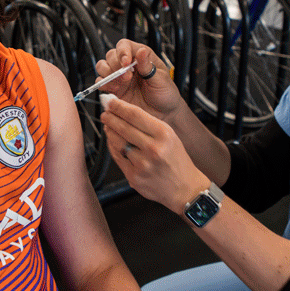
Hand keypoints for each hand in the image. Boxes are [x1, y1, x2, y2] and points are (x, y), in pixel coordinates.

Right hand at [95, 40, 181, 121]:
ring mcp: (119, 77)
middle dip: (115, 65)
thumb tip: (141, 51)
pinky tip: (114, 89)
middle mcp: (128, 65)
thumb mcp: (161, 79)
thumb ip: (148, 66)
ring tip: (119, 84)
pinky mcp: (114, 89)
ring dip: (107, 73)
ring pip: (102, 66)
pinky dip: (103, 84)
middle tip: (126, 77)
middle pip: (111, 55)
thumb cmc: (165, 94)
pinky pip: (101, 82)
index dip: (122, 51)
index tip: (126, 62)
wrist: (163, 114)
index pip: (125, 45)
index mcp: (141, 57)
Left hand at [101, 96, 207, 213]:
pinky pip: (117, 157)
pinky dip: (112, 147)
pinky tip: (112, 141)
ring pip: (117, 142)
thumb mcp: (170, 136)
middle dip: (110, 117)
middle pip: (123, 127)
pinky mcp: (134, 177)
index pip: (135, 115)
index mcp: (164, 134)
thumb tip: (125, 112)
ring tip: (108, 126)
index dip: (118, 106)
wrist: (184, 188)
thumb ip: (148, 124)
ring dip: (109, 131)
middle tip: (105, 112)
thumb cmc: (177, 161)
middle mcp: (153, 149)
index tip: (110, 101)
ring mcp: (142, 164)